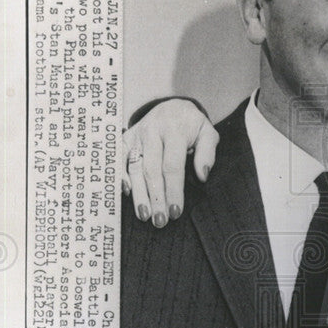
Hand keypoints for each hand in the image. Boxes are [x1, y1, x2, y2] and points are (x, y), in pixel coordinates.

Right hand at [123, 99, 218, 226]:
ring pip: (134, 168)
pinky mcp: (126, 138)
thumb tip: (202, 175)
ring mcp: (137, 135)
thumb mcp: (207, 133)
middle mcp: (152, 132)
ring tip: (144, 215)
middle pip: (151, 170)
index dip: (173, 191)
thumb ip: (208, 152)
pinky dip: (120, 176)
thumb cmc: (192, 125)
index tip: (176, 212)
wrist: (172, 106)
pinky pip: (119, 159)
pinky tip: (125, 193)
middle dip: (156, 198)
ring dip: (138, 194)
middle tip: (160, 221)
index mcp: (174, 130)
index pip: (172, 166)